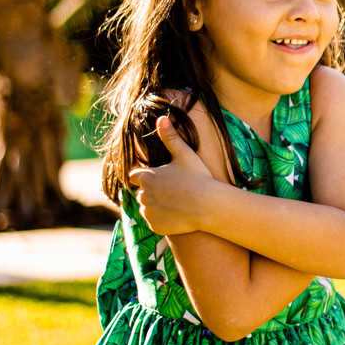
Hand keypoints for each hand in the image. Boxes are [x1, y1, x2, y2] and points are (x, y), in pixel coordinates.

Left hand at [128, 116, 216, 234]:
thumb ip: (170, 137)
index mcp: (146, 177)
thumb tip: (161, 118)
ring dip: (156, 205)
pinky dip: (162, 219)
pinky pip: (154, 222)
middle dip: (152, 191)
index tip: (160, 176)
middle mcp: (142, 195)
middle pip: (141, 192)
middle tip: (173, 190)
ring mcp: (148, 213)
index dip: (146, 175)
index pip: (135, 175)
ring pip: (147, 208)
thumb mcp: (184, 154)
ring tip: (176, 202)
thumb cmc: (198, 177)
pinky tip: (177, 214)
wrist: (209, 206)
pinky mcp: (155, 227)